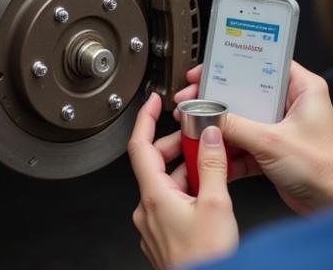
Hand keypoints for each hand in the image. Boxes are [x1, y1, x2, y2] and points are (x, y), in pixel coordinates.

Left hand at [129, 92, 238, 269]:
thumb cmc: (207, 260)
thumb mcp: (217, 207)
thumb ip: (212, 167)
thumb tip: (209, 137)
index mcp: (153, 195)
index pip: (139, 143)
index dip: (145, 118)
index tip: (153, 101)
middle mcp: (146, 209)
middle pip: (155, 164)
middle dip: (176, 147)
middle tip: (198, 139)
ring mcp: (152, 225)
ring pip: (165, 186)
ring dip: (186, 174)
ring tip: (211, 171)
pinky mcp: (162, 237)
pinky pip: (170, 205)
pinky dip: (186, 194)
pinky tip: (206, 197)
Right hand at [174, 62, 332, 214]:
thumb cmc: (326, 173)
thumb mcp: (273, 142)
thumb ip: (235, 126)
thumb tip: (205, 117)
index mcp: (301, 90)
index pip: (260, 61)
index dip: (230, 61)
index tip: (206, 67)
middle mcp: (290, 105)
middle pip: (244, 91)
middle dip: (215, 99)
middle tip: (193, 98)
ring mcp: (279, 127)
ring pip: (240, 118)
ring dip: (218, 126)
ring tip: (196, 126)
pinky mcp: (272, 149)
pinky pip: (242, 142)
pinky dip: (227, 149)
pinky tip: (213, 152)